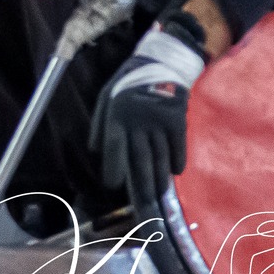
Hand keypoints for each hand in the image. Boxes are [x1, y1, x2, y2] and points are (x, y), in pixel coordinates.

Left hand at [91, 12, 206, 197]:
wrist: (161, 63)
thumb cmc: (127, 84)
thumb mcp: (105, 99)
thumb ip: (100, 126)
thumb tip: (95, 150)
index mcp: (117, 118)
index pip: (114, 150)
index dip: (114, 169)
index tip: (113, 185)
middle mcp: (137, 125)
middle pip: (139, 162)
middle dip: (139, 188)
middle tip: (141, 209)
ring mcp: (159, 125)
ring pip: (159, 159)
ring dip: (158, 181)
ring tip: (157, 197)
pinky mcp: (178, 123)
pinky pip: (177, 148)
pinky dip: (176, 162)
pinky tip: (174, 173)